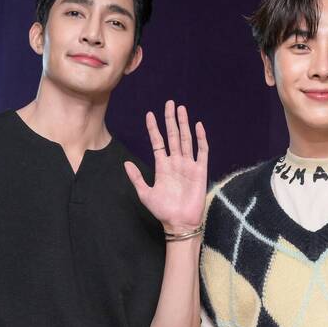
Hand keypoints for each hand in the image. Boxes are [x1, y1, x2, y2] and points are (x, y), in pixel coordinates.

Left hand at [124, 99, 208, 232]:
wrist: (179, 223)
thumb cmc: (163, 210)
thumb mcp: (145, 194)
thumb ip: (137, 178)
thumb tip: (126, 163)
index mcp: (162, 166)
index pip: (158, 142)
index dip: (154, 128)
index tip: (149, 114)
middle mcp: (176, 162)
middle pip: (173, 136)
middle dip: (171, 119)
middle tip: (169, 103)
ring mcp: (188, 165)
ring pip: (186, 139)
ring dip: (184, 124)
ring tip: (181, 109)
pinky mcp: (200, 171)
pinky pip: (201, 151)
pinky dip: (200, 139)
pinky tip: (198, 126)